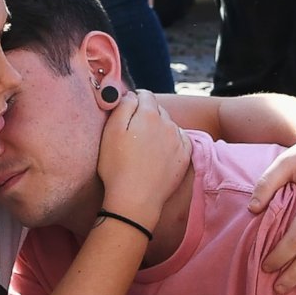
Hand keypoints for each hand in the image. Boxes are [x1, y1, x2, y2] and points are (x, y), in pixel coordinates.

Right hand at [93, 87, 192, 227]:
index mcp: (149, 114)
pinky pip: (179, 140)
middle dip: (146, 114)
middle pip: (157, 109)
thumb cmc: (117, 166)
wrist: (135, 200)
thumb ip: (123, 105)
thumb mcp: (111, 131)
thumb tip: (131, 95)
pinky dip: (170, 141)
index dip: (134, 100)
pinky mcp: (184, 157)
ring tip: (144, 146)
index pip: (144, 94)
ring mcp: (178, 141)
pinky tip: (159, 152)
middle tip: (133, 131)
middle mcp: (168, 124)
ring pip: (169, 125)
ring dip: (159, 128)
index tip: (126, 111)